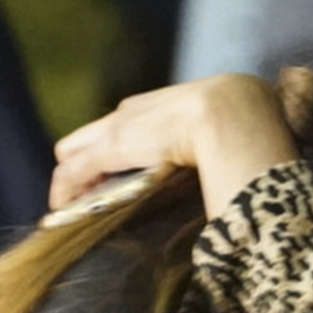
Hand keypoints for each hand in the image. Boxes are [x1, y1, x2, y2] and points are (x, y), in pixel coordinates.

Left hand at [51, 75, 297, 217]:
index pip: (136, 122)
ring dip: (75, 178)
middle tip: (95, 195)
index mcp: (172, 102)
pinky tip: (63, 210)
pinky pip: (74, 171)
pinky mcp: (109, 147)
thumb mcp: (237, 130)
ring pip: (76, 151)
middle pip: (98, 132)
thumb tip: (248, 177)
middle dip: (90, 161)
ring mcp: (121, 127)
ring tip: (76, 206)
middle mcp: (139, 110)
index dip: (126, 149)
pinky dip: (66, 191)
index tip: (126, 176)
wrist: (234, 114)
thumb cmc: (249, 127)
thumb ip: (230, 144)